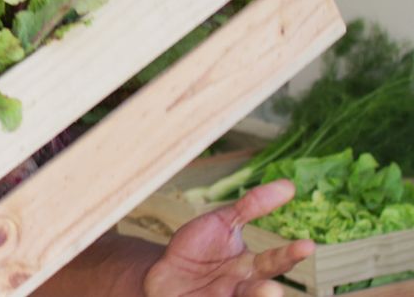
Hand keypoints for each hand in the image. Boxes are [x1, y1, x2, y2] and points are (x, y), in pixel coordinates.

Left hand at [143, 179, 315, 296]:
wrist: (163, 271)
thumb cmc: (197, 248)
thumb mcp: (223, 222)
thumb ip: (252, 206)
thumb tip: (289, 185)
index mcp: (251, 267)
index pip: (276, 261)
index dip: (291, 254)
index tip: (308, 245)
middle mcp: (242, 287)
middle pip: (259, 291)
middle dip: (266, 292)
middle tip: (274, 289)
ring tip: (261, 294)